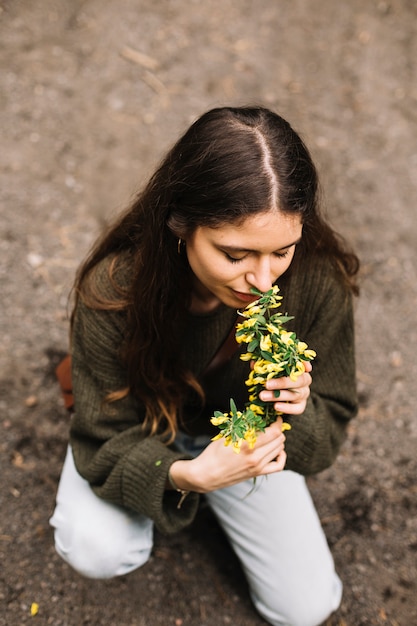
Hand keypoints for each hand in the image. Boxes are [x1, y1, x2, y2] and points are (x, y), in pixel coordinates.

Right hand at [169, 418, 286, 492]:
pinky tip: (277, 451)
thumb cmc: (213, 455)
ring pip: (279, 449)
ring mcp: (258, 466)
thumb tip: (256, 419)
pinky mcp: (257, 473)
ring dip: (278, 440)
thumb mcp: (227, 437)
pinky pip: (278, 466)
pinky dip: (281, 457)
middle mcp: (255, 457)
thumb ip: (243, 428)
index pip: (272, 432)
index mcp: (247, 445)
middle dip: (277, 430)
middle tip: (272, 425)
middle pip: (279, 440)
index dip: (277, 423)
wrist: (206, 475)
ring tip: (271, 435)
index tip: (276, 418)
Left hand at [258, 360, 311, 414]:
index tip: (303, 366)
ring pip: (295, 395)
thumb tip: (253, 363)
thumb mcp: (270, 371)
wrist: (278, 397)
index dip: (303, 365)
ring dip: (278, 395)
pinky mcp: (301, 406)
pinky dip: (287, 408)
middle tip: (267, 384)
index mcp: (298, 369)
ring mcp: (303, 394)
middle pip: (299, 381)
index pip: (302, 365)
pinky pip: (297, 409)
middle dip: (282, 382)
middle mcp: (304, 381)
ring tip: (263, 396)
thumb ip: (264, 367)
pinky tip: (276, 407)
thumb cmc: (275, 379)